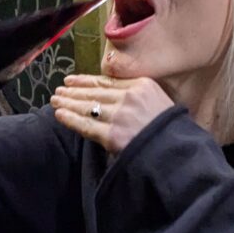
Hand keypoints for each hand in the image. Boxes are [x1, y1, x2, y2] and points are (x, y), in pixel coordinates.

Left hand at [51, 74, 173, 152]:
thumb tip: (114, 93)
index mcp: (141, 85)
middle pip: (94, 92)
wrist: (178, 152)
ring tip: (55, 100)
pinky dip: (71, 119)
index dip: (86, 81)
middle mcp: (129, 97)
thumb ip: (139, 94)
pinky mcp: (113, 135)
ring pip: (87, 107)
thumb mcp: (159, 100)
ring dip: (68, 103)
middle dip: (73, 92)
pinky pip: (87, 125)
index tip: (72, 80)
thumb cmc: (171, 128)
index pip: (107, 82)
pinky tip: (60, 114)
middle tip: (59, 90)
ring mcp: (120, 116)